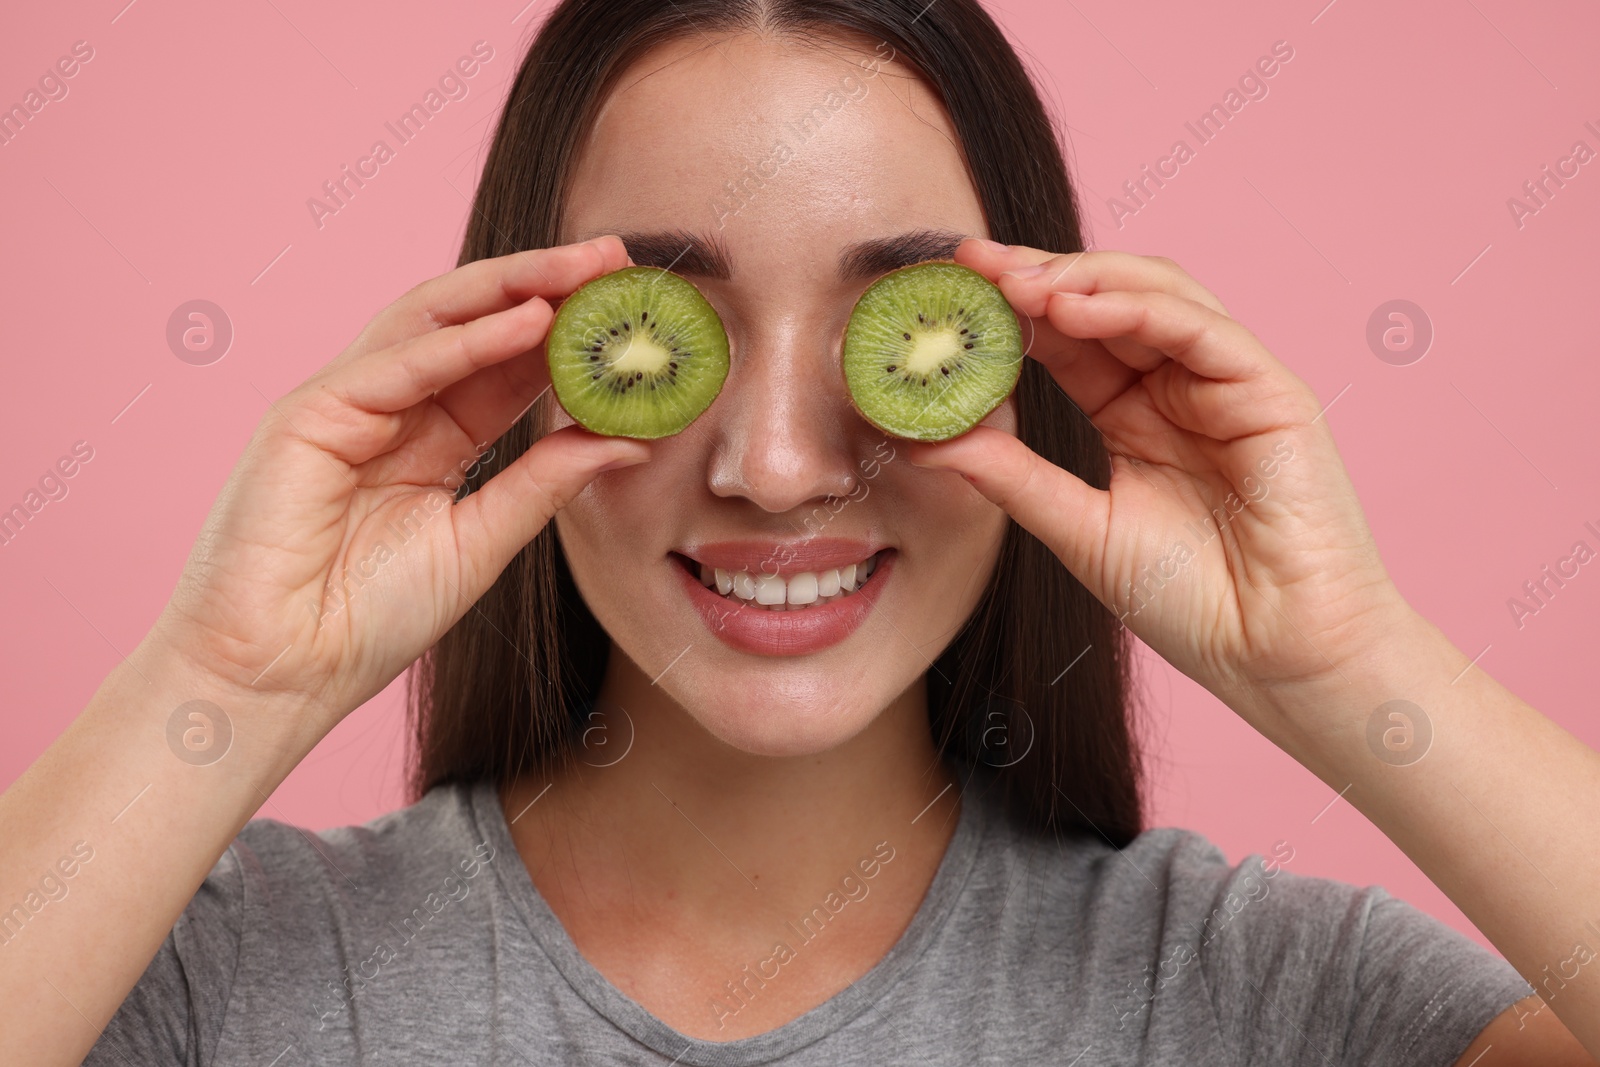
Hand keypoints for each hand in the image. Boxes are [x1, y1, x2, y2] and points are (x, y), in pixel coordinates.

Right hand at [149, 237, 650, 737]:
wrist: (281, 673)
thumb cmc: (370, 619)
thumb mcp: (483, 541)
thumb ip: (547, 484)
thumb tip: (629, 439)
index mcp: (431, 439)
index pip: (508, 367)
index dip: (570, 336)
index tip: (633, 312)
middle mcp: (391, 407)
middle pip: (475, 326)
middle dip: (547, 286)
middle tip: (616, 260)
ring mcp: (347, 403)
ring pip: (436, 321)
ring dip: (513, 288)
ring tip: (584, 269)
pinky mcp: (309, 414)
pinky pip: (400, 364)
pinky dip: (467, 340)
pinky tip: (528, 321)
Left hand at [908, 240, 1409, 739]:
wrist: (1277, 657)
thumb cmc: (1195, 605)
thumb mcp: (1080, 530)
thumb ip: (1012, 478)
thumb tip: (923, 442)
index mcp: (1136, 415)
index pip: (1069, 339)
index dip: (1013, 308)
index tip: (952, 288)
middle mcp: (1181, 388)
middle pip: (1108, 302)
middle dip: (1040, 274)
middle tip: (974, 264)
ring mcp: (1228, 385)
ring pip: (1157, 297)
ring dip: (1084, 280)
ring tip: (1017, 283)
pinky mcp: (1271, 394)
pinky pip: (1202, 330)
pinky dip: (1138, 309)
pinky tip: (1077, 309)